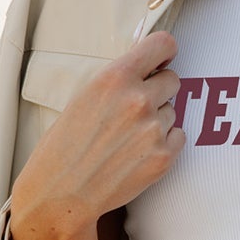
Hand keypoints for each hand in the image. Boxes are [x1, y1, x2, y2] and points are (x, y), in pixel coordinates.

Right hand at [11, 28, 184, 236]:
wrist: (61, 194)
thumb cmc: (65, 145)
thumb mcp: (84, 97)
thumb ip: (118, 79)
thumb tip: (150, 64)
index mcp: (114, 78)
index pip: (163, 44)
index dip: (165, 52)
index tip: (162, 60)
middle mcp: (138, 100)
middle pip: (173, 79)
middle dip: (158, 91)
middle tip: (135, 109)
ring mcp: (154, 130)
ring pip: (173, 111)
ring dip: (157, 120)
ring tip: (127, 138)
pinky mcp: (164, 157)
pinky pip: (179, 136)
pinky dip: (164, 143)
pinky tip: (137, 153)